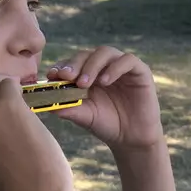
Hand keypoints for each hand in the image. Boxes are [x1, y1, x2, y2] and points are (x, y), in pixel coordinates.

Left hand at [49, 47, 164, 150]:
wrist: (132, 138)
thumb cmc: (107, 125)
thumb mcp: (84, 117)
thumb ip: (69, 108)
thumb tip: (50, 105)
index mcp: (87, 74)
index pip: (72, 62)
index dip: (61, 66)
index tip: (52, 75)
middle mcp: (103, 67)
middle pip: (86, 54)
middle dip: (74, 64)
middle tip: (66, 77)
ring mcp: (121, 67)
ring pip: (105, 52)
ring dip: (92, 65)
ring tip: (84, 83)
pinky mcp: (140, 71)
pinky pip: (128, 60)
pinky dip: (115, 68)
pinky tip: (105, 81)